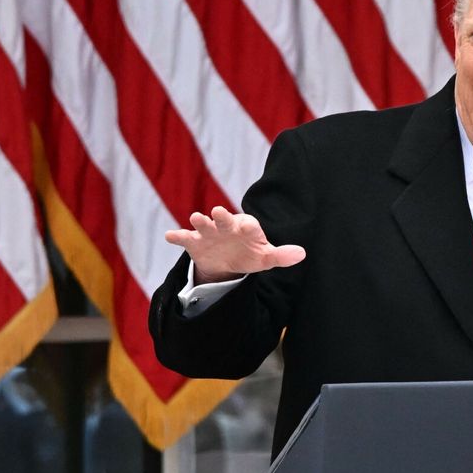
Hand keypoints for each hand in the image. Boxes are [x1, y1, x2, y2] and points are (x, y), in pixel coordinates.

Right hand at [165, 206, 305, 283]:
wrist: (226, 262)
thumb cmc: (250, 254)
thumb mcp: (265, 258)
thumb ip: (281, 255)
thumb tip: (302, 254)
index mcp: (247, 228)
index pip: (250, 226)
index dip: (249, 227)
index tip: (249, 227)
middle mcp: (227, 227)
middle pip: (225, 220)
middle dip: (222, 217)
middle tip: (218, 211)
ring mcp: (210, 234)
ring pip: (204, 226)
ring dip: (200, 222)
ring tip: (196, 218)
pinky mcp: (195, 242)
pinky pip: (184, 238)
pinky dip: (177, 236)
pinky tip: (170, 236)